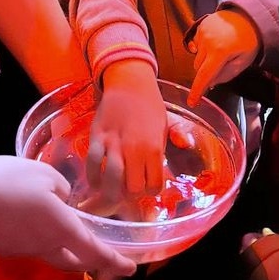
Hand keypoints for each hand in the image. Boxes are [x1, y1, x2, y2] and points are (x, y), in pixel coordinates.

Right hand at [0, 157, 135, 276]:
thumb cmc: (6, 184)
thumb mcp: (43, 174)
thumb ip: (61, 188)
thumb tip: (62, 201)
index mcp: (62, 230)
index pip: (95, 251)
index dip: (115, 260)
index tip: (131, 268)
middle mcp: (45, 246)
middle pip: (75, 259)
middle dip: (93, 259)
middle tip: (107, 255)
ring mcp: (22, 249)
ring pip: (54, 252)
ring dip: (68, 245)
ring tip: (75, 229)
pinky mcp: (4, 245)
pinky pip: (33, 243)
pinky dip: (45, 237)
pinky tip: (40, 219)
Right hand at [86, 61, 167, 201]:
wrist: (129, 84)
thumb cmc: (150, 105)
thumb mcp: (168, 121)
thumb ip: (177, 135)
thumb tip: (187, 144)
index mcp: (154, 147)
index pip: (154, 186)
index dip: (150, 191)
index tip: (147, 186)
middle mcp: (134, 148)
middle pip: (132, 189)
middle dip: (131, 195)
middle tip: (130, 190)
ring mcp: (113, 143)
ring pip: (110, 179)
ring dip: (111, 191)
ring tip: (112, 193)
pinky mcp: (96, 137)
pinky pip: (91, 163)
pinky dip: (92, 177)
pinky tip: (96, 182)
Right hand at [187, 10, 260, 106]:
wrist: (248, 16)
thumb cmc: (248, 41)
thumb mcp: (243, 62)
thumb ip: (226, 75)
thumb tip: (210, 83)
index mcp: (220, 52)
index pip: (204, 75)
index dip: (197, 90)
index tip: (192, 102)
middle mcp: (207, 41)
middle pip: (198, 67)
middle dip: (206, 71)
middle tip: (221, 65)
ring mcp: (202, 32)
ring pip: (197, 56)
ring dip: (205, 59)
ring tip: (221, 50)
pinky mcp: (200, 26)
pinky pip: (196, 44)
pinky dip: (203, 47)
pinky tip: (215, 42)